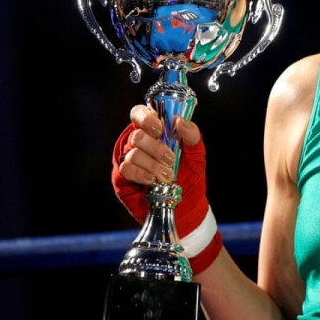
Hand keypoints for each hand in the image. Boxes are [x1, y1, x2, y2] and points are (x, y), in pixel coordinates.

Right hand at [111, 104, 221, 274]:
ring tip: (166, 175)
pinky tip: (152, 181)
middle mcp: (139, 144)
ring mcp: (129, 160)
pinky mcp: (123, 178)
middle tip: (171, 159)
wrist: (187, 206)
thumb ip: (192, 135)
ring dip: (152, 164)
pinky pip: (125, 169)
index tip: (160, 128)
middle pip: (136, 135)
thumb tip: (180, 121)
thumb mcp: (197, 154)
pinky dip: (141, 174)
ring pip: (132, 153)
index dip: (146, 117)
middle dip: (155, 148)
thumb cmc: (190, 176)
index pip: (139, 113)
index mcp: (154, 132)